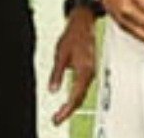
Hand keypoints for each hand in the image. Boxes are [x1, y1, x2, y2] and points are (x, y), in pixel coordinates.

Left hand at [48, 8, 95, 124]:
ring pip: (82, 94)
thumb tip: (53, 89)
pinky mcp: (88, 70)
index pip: (76, 97)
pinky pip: (83, 88)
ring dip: (72, 105)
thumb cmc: (73, 36)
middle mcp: (90, 74)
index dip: (67, 110)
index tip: (58, 118)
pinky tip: (69, 101)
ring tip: (60, 114)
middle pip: (80, 98)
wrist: (83, 24)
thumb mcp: (60, 54)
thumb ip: (57, 74)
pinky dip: (75, 97)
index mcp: (84, 71)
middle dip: (69, 111)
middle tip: (57, 119)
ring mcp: (90, 72)